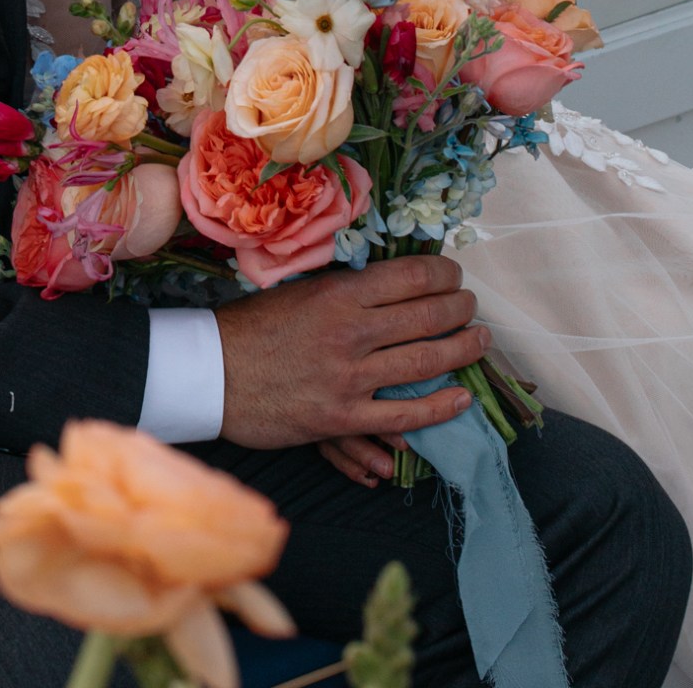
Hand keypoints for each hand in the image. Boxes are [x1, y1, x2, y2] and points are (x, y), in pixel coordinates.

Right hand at [215, 255, 487, 463]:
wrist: (213, 374)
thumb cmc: (253, 327)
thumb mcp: (300, 291)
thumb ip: (344, 290)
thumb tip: (390, 284)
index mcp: (339, 293)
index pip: (410, 277)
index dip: (443, 275)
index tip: (454, 277)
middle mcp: (351, 332)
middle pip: (426, 316)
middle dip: (459, 309)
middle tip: (472, 307)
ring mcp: (349, 377)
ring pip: (424, 362)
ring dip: (461, 350)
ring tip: (478, 342)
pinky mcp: (342, 417)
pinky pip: (404, 414)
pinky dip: (438, 406)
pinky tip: (461, 397)